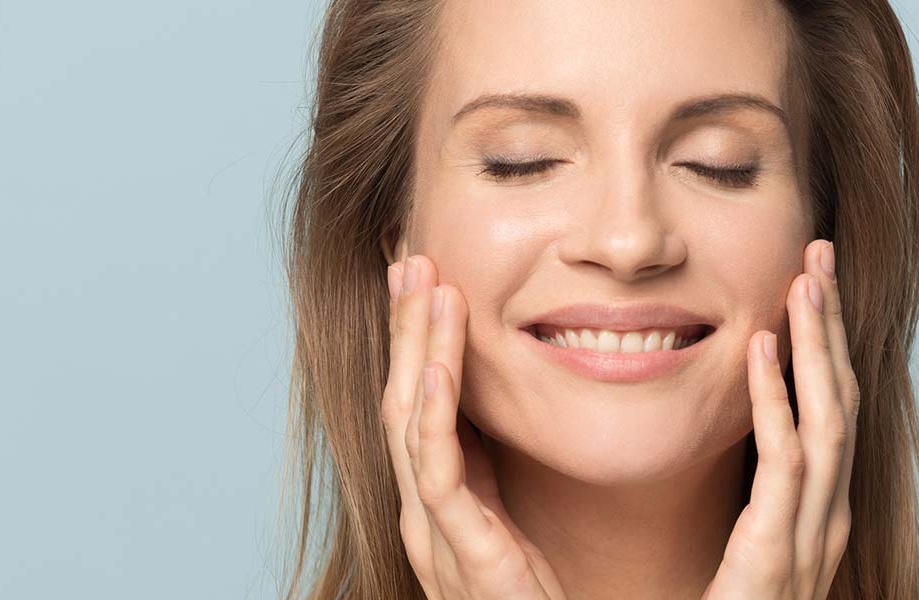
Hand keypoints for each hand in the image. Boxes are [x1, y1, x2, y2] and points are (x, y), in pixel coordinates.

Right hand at [382, 255, 566, 599]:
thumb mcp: (514, 520)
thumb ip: (500, 471)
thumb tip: (504, 412)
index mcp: (443, 499)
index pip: (420, 401)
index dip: (420, 337)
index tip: (427, 275)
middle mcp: (426, 511)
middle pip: (404, 398)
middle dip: (406, 326)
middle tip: (412, 256)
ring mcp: (435, 533)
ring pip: (411, 421)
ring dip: (418, 348)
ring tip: (426, 284)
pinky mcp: (460, 553)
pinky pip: (437, 472)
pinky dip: (434, 414)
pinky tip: (442, 364)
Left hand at [701, 239, 858, 599]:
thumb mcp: (748, 550)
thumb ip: (750, 500)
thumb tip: (742, 442)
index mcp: (813, 513)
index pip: (826, 412)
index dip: (822, 346)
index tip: (806, 284)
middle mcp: (823, 518)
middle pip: (838, 400)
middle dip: (830, 326)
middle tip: (818, 253)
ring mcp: (811, 536)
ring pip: (826, 419)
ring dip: (816, 345)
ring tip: (805, 278)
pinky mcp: (779, 553)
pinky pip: (786, 464)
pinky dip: (778, 400)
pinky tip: (762, 349)